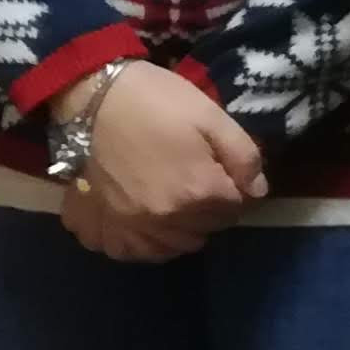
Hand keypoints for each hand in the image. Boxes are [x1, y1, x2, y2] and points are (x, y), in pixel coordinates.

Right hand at [59, 64, 264, 261]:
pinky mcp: (102, 226)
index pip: (235, 208)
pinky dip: (142, 244)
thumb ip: (244, 157)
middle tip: (198, 182)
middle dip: (210, 210)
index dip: (234, 189)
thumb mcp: (212, 116)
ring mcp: (131, 226)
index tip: (222, 172)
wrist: (92, 97)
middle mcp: (166, 218)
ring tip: (176, 205)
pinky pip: (130, 252)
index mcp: (198, 191)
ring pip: (172, 247)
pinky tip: (146, 224)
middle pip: (206, 230)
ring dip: (181, 230)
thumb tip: (258, 191)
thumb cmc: (156, 101)